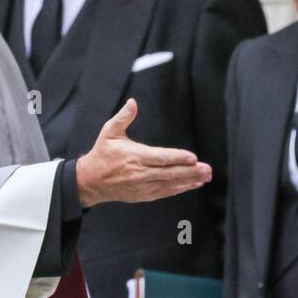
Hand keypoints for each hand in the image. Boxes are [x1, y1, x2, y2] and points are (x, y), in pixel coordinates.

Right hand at [76, 99, 211, 207]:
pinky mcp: (143, 194)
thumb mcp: (109, 132)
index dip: (177, 158)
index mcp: (134, 156)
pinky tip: (192, 184)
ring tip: (205, 177)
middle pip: (169, 172)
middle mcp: (139, 172)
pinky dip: (179, 189)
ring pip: (170, 183)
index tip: (193, 157)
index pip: (160, 157)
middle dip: (190, 171)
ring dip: (189, 180)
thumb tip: (132, 103)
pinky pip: (165, 192)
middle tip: (207, 169)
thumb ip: (123, 117)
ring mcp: (142, 185)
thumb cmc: (102, 154)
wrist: (90, 181)